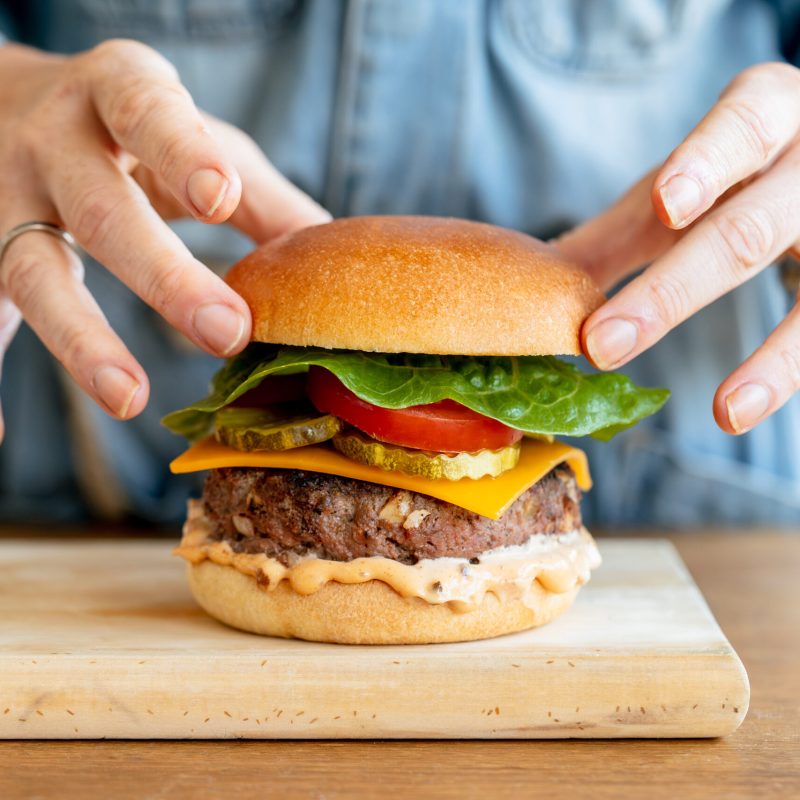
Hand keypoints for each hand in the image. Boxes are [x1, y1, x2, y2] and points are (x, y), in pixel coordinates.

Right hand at [0, 40, 328, 434]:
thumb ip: (262, 197)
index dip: (182, 150)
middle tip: (226, 332)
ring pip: (32, 271)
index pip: (148, 112)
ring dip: (80, 340)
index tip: (219, 197)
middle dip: (163, 274)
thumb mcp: (197, 139)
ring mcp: (4, 198)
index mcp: (119, 94)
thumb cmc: (131, 130)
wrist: (5, 101)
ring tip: (130, 398)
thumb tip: (337, 263)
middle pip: (102, 211)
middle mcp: (52, 141)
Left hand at [557, 62, 799, 434]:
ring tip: (727, 412)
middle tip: (602, 344)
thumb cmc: (743, 170)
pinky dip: (791, 373)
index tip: (669, 205)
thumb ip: (623, 232)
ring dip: (775, 356)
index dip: (708, 162)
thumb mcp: (688, 184)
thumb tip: (533, 289)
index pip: (744, 124)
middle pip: (753, 226)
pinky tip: (746, 412)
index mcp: (769, 115)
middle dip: (675, 290)